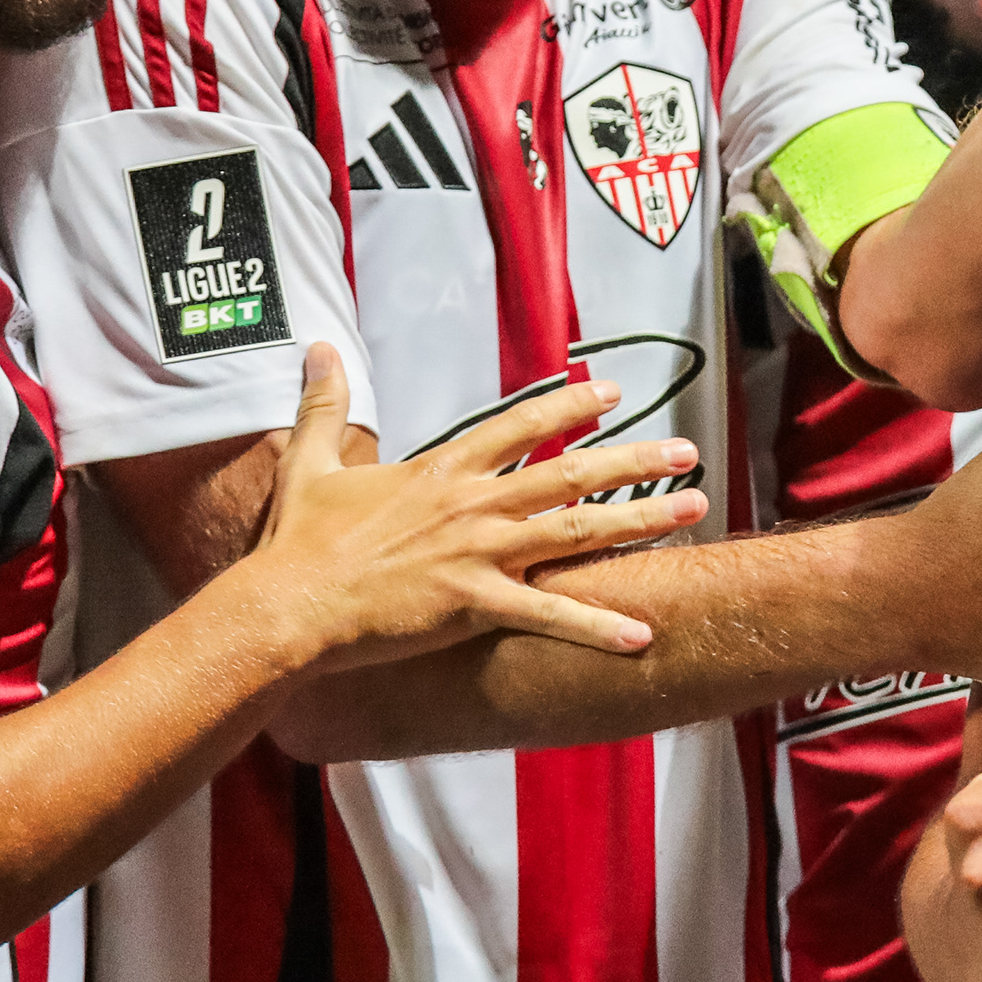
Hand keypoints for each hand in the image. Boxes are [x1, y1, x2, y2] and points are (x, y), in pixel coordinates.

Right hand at [244, 346, 705, 671]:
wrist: (287, 606)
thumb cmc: (299, 542)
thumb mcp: (310, 463)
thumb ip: (325, 406)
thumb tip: (317, 348)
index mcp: (441, 471)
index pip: (518, 426)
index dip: (569, 408)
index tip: (612, 393)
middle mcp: (472, 505)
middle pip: (570, 474)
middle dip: (636, 461)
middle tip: (689, 450)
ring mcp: (479, 555)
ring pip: (578, 531)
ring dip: (642, 519)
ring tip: (694, 509)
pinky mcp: (475, 606)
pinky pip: (550, 616)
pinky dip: (599, 626)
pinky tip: (645, 634)